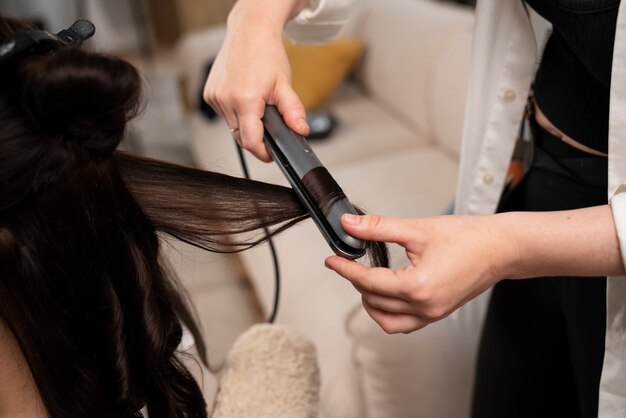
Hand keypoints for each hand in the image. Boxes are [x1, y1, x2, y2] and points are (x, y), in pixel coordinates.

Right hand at [203, 0, 309, 161]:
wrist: (250, 31)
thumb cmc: (267, 55)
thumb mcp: (285, 85)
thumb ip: (293, 111)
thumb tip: (302, 130)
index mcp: (245, 100)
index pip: (251, 142)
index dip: (263, 152)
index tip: (271, 153)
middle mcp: (226, 100)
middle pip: (241, 137)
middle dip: (257, 137)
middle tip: (269, 123)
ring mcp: (215, 97)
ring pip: (232, 127)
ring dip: (246, 124)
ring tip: (257, 105)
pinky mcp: (209, 94)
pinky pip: (224, 115)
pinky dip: (235, 113)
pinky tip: (244, 98)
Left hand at [325, 214, 516, 333]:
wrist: (501, 248)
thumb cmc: (468, 237)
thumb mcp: (417, 229)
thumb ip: (378, 228)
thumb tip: (349, 225)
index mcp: (418, 286)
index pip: (368, 282)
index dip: (345, 270)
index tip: (331, 261)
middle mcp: (425, 307)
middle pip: (374, 301)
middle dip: (356, 282)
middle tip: (348, 262)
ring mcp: (432, 314)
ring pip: (387, 321)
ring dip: (370, 302)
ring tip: (365, 279)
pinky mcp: (438, 314)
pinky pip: (404, 324)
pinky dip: (388, 312)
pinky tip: (385, 292)